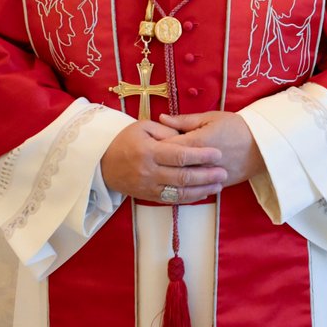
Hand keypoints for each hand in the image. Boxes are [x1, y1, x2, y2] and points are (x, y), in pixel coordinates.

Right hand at [100, 119, 227, 202]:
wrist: (102, 163)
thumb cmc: (125, 140)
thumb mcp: (143, 127)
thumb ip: (166, 130)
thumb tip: (186, 134)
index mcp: (149, 152)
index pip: (179, 155)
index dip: (200, 155)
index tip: (218, 153)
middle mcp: (149, 172)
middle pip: (182, 177)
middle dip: (206, 176)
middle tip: (224, 172)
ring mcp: (148, 187)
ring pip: (179, 192)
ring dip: (201, 190)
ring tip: (219, 185)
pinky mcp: (148, 196)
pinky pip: (172, 200)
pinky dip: (189, 198)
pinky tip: (204, 193)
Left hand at [160, 111, 264, 186]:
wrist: (263, 144)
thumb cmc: (236, 126)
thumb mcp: (211, 117)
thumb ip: (185, 120)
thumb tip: (162, 118)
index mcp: (197, 142)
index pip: (167, 146)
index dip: (155, 145)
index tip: (149, 143)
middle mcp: (201, 162)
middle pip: (171, 166)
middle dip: (160, 163)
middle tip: (151, 159)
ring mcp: (208, 176)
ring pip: (182, 181)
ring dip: (171, 177)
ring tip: (163, 171)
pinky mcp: (217, 185)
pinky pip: (195, 189)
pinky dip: (186, 186)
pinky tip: (179, 181)